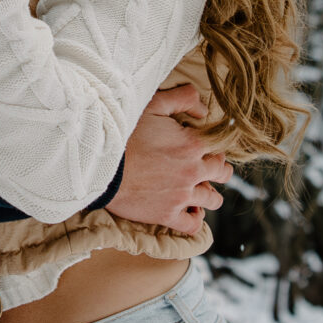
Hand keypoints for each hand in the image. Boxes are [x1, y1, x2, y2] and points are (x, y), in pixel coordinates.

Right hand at [106, 83, 228, 233]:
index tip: (200, 146)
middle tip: (202, 166)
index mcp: (193, 144)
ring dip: (208, 194)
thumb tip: (203, 109)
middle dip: (216, 168)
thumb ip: (183, 98)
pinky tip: (188, 210)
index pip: (220, 147)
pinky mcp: (167, 215)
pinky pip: (194, 224)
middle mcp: (193, 171)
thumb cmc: (123, 132)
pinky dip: (195, 218)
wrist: (99, 164)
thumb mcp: (153, 104)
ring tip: (196, 189)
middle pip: (223, 173)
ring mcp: (182, 196)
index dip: (212, 146)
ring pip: (213, 200)